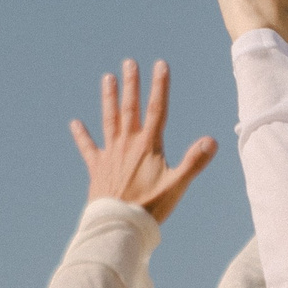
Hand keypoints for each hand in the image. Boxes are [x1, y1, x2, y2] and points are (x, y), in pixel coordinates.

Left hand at [68, 58, 216, 223]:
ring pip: (109, 120)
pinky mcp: (98, 168)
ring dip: (109, 98)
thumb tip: (212, 140)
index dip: (160, 86)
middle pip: (130, 108)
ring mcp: (110, 154)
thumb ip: (194, 161)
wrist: (118, 225)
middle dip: (132, 84)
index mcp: (148, 145)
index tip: (160, 64)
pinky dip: (82, 135)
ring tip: (107, 78)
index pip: (157, 109)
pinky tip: (74, 123)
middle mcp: (128, 144)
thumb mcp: (177, 185)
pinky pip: (88, 148)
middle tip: (129, 62)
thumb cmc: (150, 207)